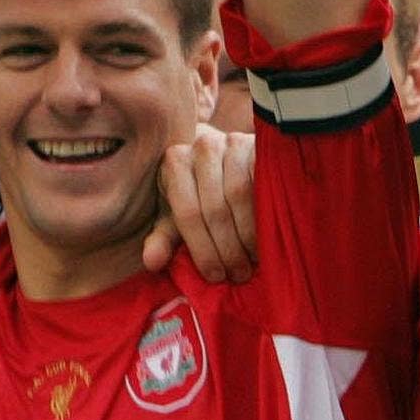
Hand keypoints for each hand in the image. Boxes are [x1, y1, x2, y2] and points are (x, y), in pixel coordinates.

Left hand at [144, 127, 257, 282]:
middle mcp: (202, 146)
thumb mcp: (177, 214)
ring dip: (247, 235)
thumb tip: (151, 262)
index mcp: (175, 161)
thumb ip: (163, 237)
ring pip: (239, 194)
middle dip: (226, 248)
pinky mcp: (260, 145)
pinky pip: (262, 182)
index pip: (188, 212)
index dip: (202, 249)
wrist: (230, 157)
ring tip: (253, 261)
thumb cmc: (199, 191)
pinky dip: (265, 213)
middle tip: (237, 274)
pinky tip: (268, 236)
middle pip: (214, 206)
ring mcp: (233, 142)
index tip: (214, 276)